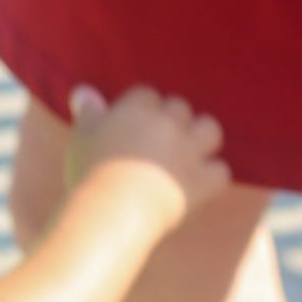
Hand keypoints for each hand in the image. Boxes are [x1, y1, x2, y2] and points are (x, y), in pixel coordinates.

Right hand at [63, 85, 230, 229]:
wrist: (112, 211)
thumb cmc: (91, 174)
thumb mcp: (82, 138)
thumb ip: (88, 111)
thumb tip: (83, 90)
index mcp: (139, 107)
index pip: (146, 96)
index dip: (140, 112)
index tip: (132, 129)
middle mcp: (169, 121)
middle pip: (180, 108)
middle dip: (173, 123)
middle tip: (158, 145)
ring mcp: (189, 149)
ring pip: (210, 130)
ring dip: (201, 140)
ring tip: (188, 154)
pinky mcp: (201, 180)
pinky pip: (220, 171)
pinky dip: (212, 177)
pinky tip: (201, 185)